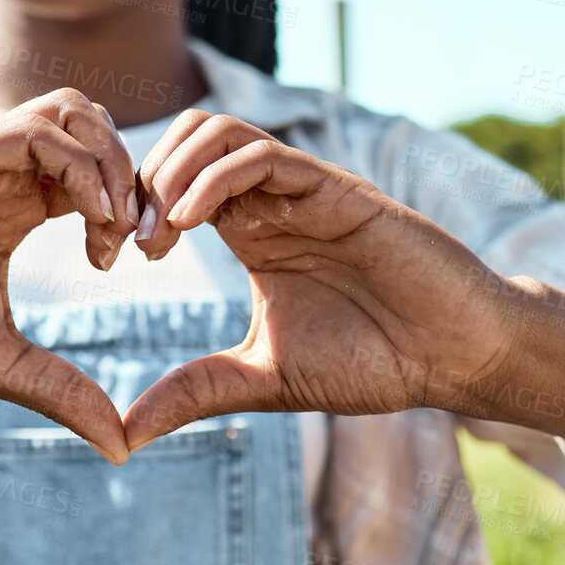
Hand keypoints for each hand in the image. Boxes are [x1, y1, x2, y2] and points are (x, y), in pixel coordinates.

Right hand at [0, 89, 139, 462]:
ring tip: (112, 224)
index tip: (132, 261)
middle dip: (133, 173)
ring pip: (72, 112)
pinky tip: (88, 219)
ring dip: (110, 160)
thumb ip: (59, 389)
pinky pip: (34, 131)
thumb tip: (120, 444)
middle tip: (136, 238)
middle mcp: (2, 176)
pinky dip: (78, 165)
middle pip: (95, 126)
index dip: (131, 204)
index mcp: (15, 210)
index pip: (97, 170)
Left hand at [122, 110, 511, 450]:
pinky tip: (191, 221)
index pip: (171, 180)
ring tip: (159, 229)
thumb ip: (195, 392)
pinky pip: (263, 155)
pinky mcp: (334, 190)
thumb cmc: (372, 361)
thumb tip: (123, 433)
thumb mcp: (263, 378)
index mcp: (250, 230)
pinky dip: (214, 177)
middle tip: (129, 239)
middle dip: (142, 178)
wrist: (452, 357)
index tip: (113, 259)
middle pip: (185, 138)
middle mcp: (271, 199)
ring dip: (172, 169)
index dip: (132, 207)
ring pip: (217, 131)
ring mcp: (301, 189)